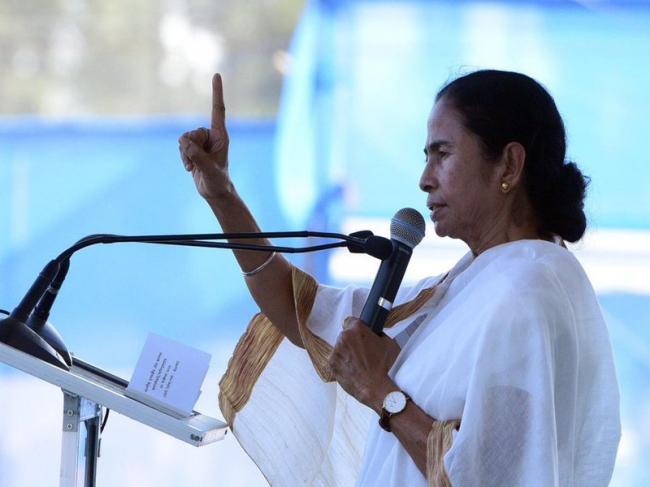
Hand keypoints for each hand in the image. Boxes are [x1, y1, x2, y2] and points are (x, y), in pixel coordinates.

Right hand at [178, 73, 230, 202]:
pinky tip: (190, 167)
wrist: (214, 191)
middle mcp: (211, 135)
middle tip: (198, 162)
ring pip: (184, 138)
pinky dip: (182, 157)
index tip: (216, 74)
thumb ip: (197, 155)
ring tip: (194, 166)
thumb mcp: (209, 169)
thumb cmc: (218, 181)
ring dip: (185, 154)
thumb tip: (184, 141)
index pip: (218, 110)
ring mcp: (201, 142)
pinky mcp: (193, 148)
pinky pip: (180, 145)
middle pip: (192, 131)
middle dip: (190, 147)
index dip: (216, 92)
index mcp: (221, 136)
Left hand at [329, 317, 401, 411]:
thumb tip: (374, 333)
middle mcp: (343, 337)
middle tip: (361, 351)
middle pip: (345, 335)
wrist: (375, 387)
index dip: (355, 328)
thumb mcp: (388, 343)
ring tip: (357, 363)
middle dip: (351, 341)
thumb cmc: (384, 367)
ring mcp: (336, 351)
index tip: (358, 334)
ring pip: (340, 347)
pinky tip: (352, 369)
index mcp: (357, 329)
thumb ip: (378, 334)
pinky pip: (336, 359)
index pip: (350, 320)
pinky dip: (342, 363)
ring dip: (346, 352)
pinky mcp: (331, 363)